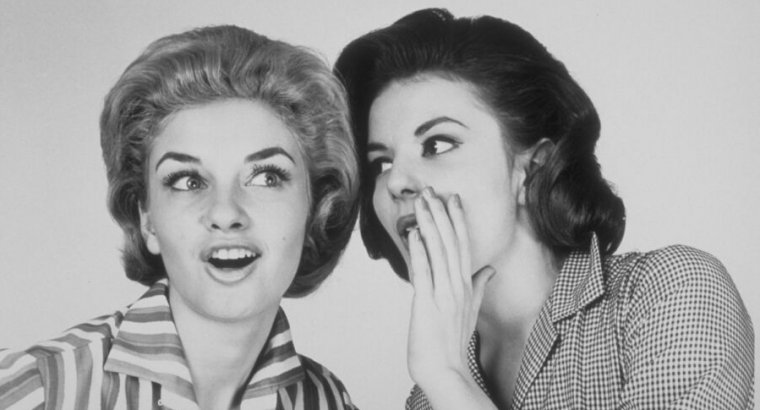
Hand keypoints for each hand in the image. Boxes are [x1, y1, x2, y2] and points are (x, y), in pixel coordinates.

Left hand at [407, 187, 494, 405]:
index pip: (463, 245)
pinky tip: (413, 234)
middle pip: (451, 243)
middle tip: (433, 190)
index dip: (457, 220)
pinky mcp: (427, 304)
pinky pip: (423, 273)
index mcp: (466, 285)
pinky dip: (418, 252)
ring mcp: (443, 294)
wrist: (444, 369)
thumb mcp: (470, 310)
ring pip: (437, 252)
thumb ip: (479, 286)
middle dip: (442, 215)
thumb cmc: (452, 342)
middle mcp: (457, 286)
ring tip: (422, 203)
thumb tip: (489, 269)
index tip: (452, 198)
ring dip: (429, 225)